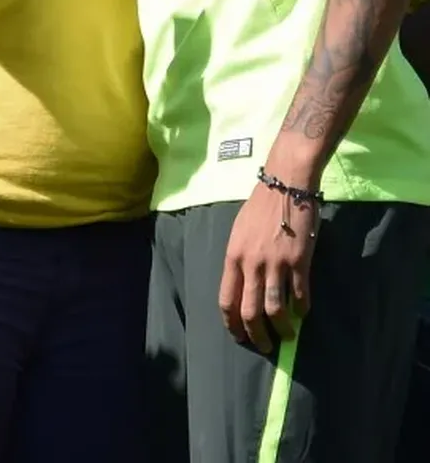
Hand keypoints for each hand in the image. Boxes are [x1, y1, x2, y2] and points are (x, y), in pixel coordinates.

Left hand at [219, 181, 319, 351]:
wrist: (285, 184)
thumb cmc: (260, 206)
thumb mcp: (239, 231)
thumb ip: (239, 258)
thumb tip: (243, 285)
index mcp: (233, 256)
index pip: (227, 300)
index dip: (232, 323)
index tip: (239, 336)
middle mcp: (251, 263)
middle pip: (250, 311)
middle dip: (257, 335)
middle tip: (265, 346)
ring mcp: (275, 263)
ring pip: (275, 309)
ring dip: (282, 329)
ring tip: (287, 336)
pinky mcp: (299, 262)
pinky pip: (300, 295)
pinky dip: (301, 309)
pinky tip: (303, 312)